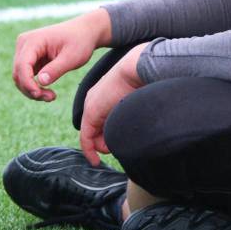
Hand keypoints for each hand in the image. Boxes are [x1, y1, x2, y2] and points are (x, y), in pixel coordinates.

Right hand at [12, 8, 111, 101]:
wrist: (84, 32)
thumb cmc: (80, 42)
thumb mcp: (72, 57)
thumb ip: (56, 69)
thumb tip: (41, 81)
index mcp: (33, 40)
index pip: (22, 65)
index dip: (28, 83)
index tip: (40, 94)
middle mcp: (25, 43)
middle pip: (18, 73)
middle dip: (31, 89)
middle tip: (51, 98)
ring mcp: (25, 50)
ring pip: (20, 77)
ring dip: (32, 90)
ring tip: (51, 96)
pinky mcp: (29, 58)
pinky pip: (26, 76)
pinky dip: (34, 86)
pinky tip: (48, 92)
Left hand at [79, 43, 147, 164]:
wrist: (137, 69)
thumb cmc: (143, 82)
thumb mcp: (134, 99)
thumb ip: (128, 113)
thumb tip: (134, 126)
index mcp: (106, 96)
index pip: (100, 121)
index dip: (105, 137)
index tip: (111, 150)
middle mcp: (95, 100)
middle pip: (96, 130)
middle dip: (105, 143)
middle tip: (118, 145)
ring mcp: (91, 106)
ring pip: (93, 136)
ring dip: (103, 145)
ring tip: (118, 142)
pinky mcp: (91, 113)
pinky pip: (86, 137)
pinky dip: (90, 150)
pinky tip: (95, 160)